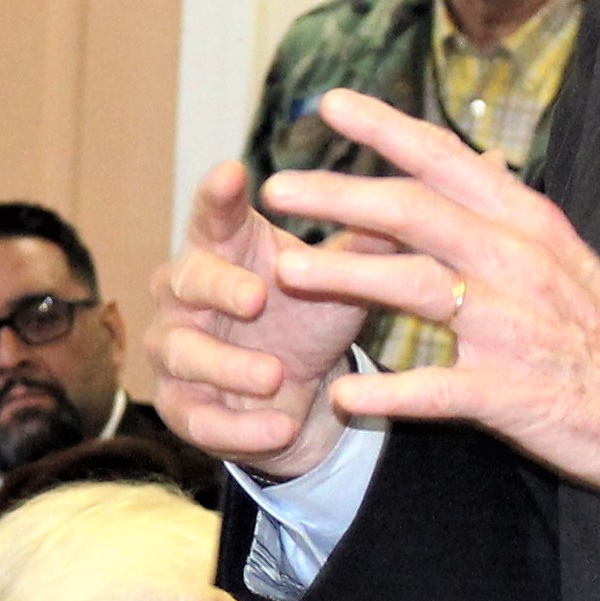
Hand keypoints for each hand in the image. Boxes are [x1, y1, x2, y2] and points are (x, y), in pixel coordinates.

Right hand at [146, 162, 375, 476]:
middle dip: (219, 287)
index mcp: (222, 248)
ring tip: (275, 375)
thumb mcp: (341, 284)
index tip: (234, 172)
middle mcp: (185, 292)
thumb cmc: (309, 320)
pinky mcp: (179, 406)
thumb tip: (424, 197)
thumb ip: (368, 245)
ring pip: (183, 351)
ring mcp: (175, 348)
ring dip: (230, 365)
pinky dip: (241, 426)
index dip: (218, 193)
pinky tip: (280, 428)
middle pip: (186, 278)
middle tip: (257, 296)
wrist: (302, 399)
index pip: (213, 212)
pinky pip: (198, 417)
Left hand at [262, 93, 599, 529]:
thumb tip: (464, 176)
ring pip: (414, 285)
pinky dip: (386, 392)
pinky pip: (435, 388)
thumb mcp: (562, 259)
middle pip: (414, 211)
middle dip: (339, 193)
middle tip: (279, 186)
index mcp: (528, 223)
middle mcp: (519, 261)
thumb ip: (504, 222)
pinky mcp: (511, 392)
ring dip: (344, 274)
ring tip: (286, 270)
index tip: (330, 101)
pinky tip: (343, 397)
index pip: (447, 159)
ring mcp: (514, 326)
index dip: (385, 127)